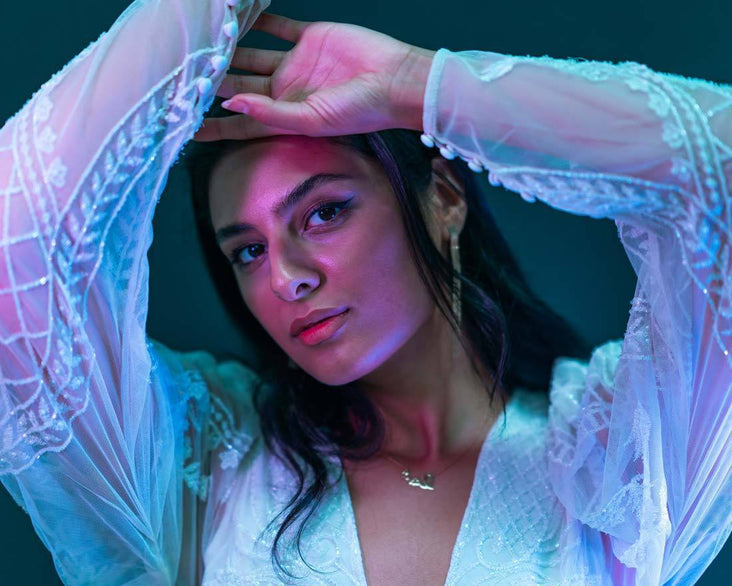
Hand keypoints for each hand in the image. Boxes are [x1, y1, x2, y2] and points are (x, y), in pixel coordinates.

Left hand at [193, 13, 434, 141]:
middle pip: (239, 87)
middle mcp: (285, 91)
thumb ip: (271, 114)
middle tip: (180, 75)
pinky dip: (258, 18)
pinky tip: (235, 13)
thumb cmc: (361, 110)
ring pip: (251, 55)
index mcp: (285, 116)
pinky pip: (276, 25)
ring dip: (228, 50)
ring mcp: (296, 63)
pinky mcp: (308, 38)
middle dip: (212, 83)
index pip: (241, 123)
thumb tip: (230, 106)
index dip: (214, 125)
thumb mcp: (313, 120)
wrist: (395, 80)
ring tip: (200, 43)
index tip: (183, 126)